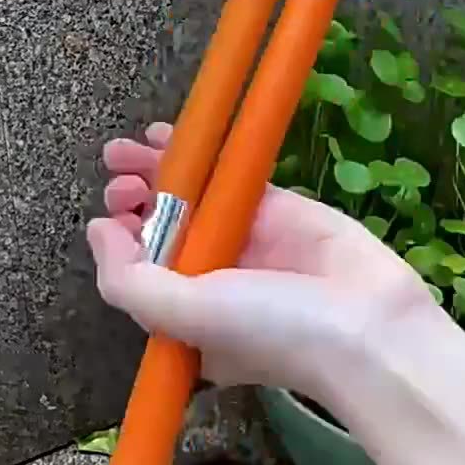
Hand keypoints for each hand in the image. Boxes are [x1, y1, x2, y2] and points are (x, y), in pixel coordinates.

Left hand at [88, 124, 429, 400]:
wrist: (367, 322)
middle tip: (122, 181)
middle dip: (132, 201)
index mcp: (186, 317)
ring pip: (188, 197)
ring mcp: (243, 240)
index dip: (120, 240)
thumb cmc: (273, 330)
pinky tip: (170, 135)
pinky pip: (228, 174)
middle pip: (159, 229)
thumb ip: (130, 281)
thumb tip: (96, 232)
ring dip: (155, 172)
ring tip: (125, 150)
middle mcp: (210, 279)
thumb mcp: (187, 318)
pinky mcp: (275, 207)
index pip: (138, 272)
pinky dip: (200, 155)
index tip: (111, 216)